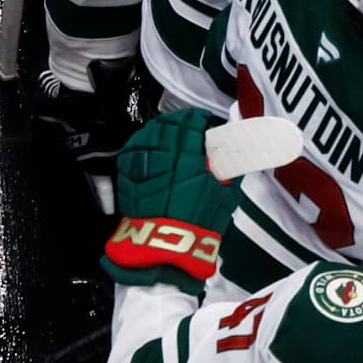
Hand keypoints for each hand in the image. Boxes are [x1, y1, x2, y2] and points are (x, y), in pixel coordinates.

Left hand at [103, 108, 239, 294]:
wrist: (167, 245)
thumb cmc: (200, 222)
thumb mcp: (225, 195)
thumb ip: (228, 171)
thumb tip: (233, 156)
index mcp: (191, 158)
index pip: (192, 124)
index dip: (198, 118)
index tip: (203, 120)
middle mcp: (165, 156)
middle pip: (168, 125)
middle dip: (177, 120)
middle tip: (185, 123)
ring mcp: (144, 165)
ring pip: (148, 135)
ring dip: (158, 129)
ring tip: (164, 130)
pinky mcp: (128, 177)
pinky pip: (131, 151)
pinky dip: (139, 144)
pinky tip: (144, 144)